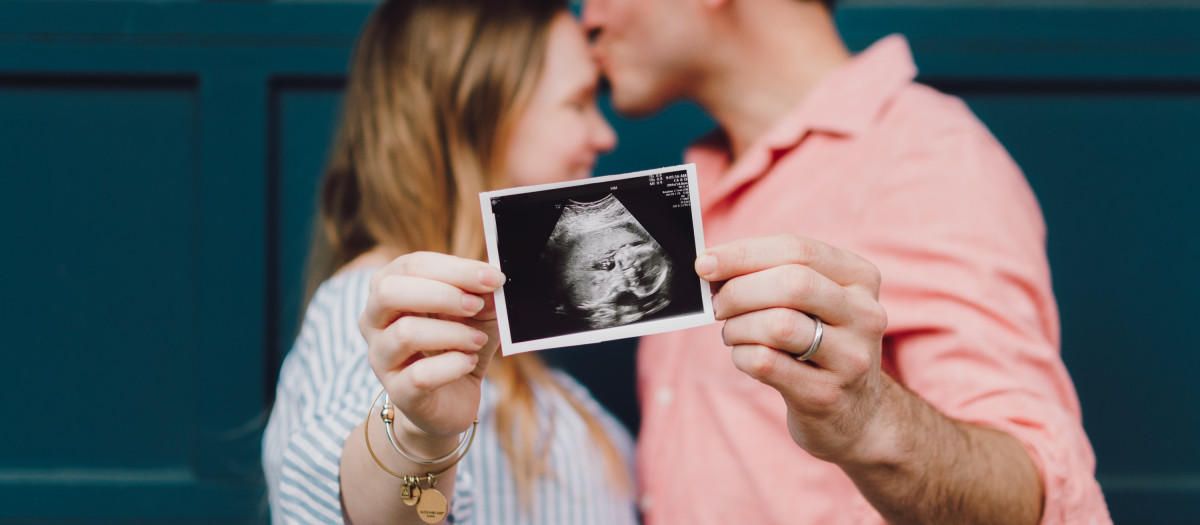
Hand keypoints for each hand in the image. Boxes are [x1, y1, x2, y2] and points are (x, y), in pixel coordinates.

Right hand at [359, 252, 505, 454]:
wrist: (452, 399)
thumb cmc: (459, 344)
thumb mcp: (477, 312)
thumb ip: (481, 291)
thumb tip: (492, 276)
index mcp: (389, 289)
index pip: (411, 265)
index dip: (455, 268)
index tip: (492, 278)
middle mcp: (374, 321)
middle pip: (390, 291)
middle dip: (442, 294)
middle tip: (476, 305)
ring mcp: (381, 358)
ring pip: (405, 333)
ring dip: (453, 333)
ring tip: (477, 341)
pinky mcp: (398, 392)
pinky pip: (420, 375)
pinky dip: (453, 365)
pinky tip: (468, 362)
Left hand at [697, 235, 889, 463]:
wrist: (855, 414)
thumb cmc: (820, 344)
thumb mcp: (815, 303)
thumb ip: (773, 275)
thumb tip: (712, 264)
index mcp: (861, 279)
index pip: (798, 250)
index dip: (744, 254)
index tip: (705, 263)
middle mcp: (865, 315)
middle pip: (792, 284)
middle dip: (739, 291)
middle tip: (717, 305)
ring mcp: (851, 358)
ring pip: (778, 325)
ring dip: (738, 326)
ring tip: (733, 333)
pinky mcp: (826, 394)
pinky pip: (766, 363)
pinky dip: (741, 355)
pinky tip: (744, 356)